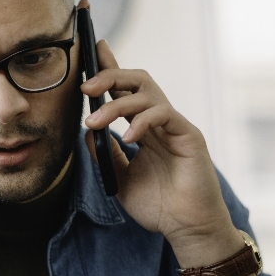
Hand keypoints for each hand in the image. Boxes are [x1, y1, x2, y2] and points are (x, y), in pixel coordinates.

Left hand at [79, 12, 241, 266]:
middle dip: (109, 75)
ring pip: (147, 94)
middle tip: (85, 86)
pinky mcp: (189, 136)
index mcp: (144, 129)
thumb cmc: (158, 206)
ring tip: (95, 122)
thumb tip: (87, 130)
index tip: (93, 46)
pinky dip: (142, 121)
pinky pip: (164, 114)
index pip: (126, 90)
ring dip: (116, 104)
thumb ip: (105, 154)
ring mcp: (175, 126)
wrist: (187, 229)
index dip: (110, 66)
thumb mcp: (120, 179)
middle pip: (137, 81)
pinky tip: (129, 137)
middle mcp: (160, 122)